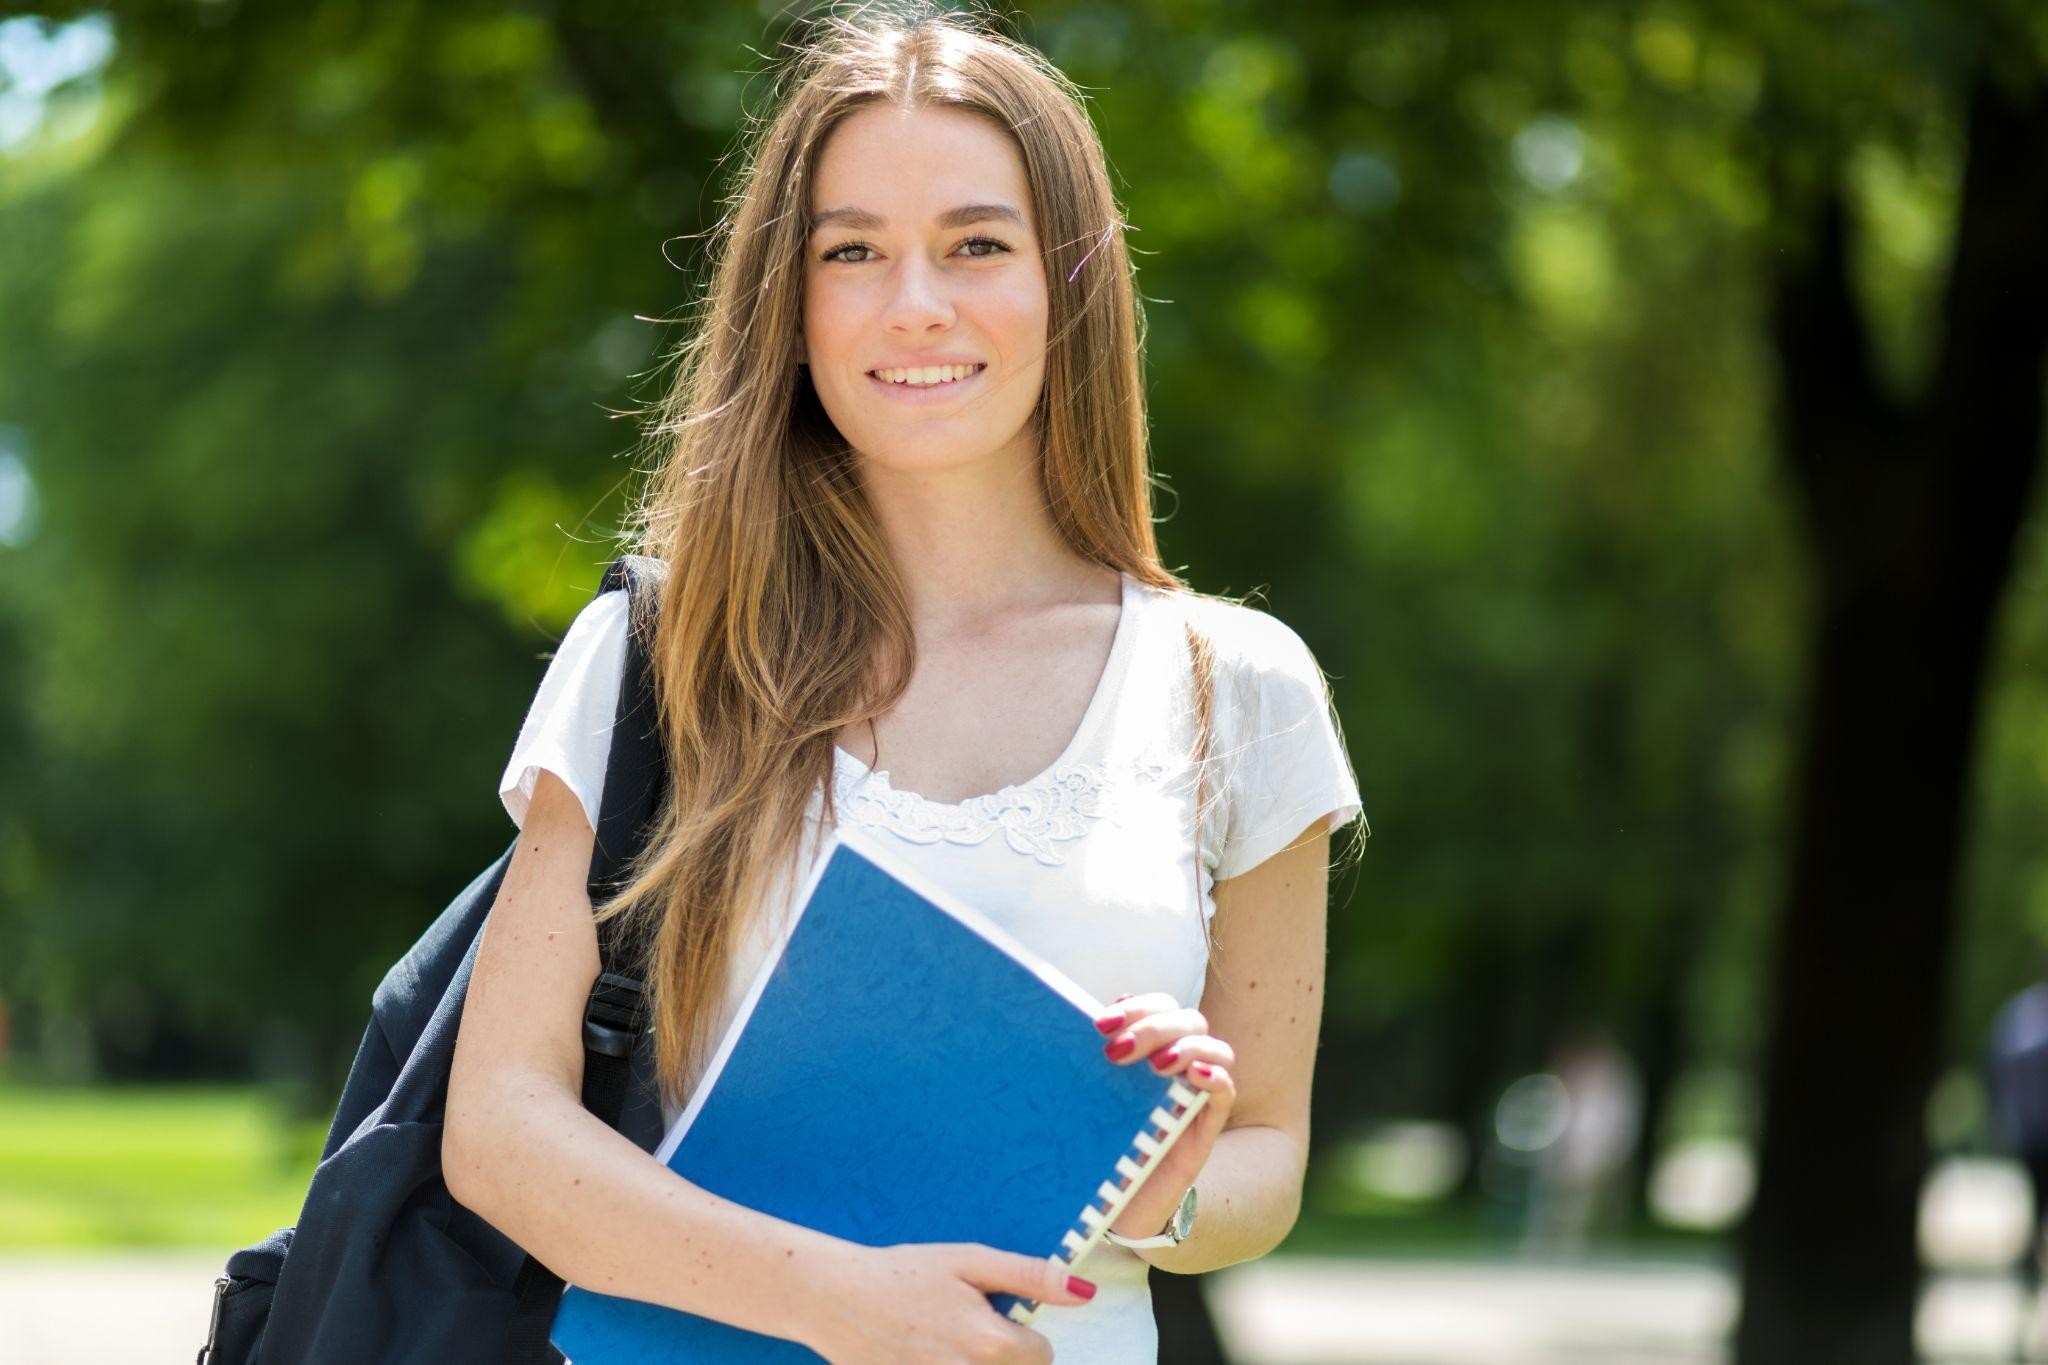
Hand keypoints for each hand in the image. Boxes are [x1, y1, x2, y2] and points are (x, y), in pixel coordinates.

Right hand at [799, 1241, 1095, 1363]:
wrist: (835, 1297)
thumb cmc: (902, 1272)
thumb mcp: (969, 1260)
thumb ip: (1031, 1277)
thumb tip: (1084, 1293)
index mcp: (990, 1342)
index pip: (1042, 1356)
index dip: (1025, 1334)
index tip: (996, 1317)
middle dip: (1003, 1356)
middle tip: (966, 1330)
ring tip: (945, 1342)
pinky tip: (925, 1353)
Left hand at [1093, 991, 1235, 1242]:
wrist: (1115, 1203)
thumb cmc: (1101, 1142)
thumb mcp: (1092, 1097)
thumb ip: (1095, 1060)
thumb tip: (1087, 1018)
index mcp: (1151, 1049)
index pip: (1160, 1006)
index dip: (1137, 1007)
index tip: (1100, 1026)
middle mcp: (1178, 1064)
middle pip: (1188, 1020)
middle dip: (1153, 1027)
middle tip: (1116, 1053)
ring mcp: (1196, 1093)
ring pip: (1216, 1049)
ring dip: (1186, 1047)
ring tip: (1157, 1066)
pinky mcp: (1206, 1126)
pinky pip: (1226, 1090)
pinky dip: (1215, 1076)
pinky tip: (1193, 1077)